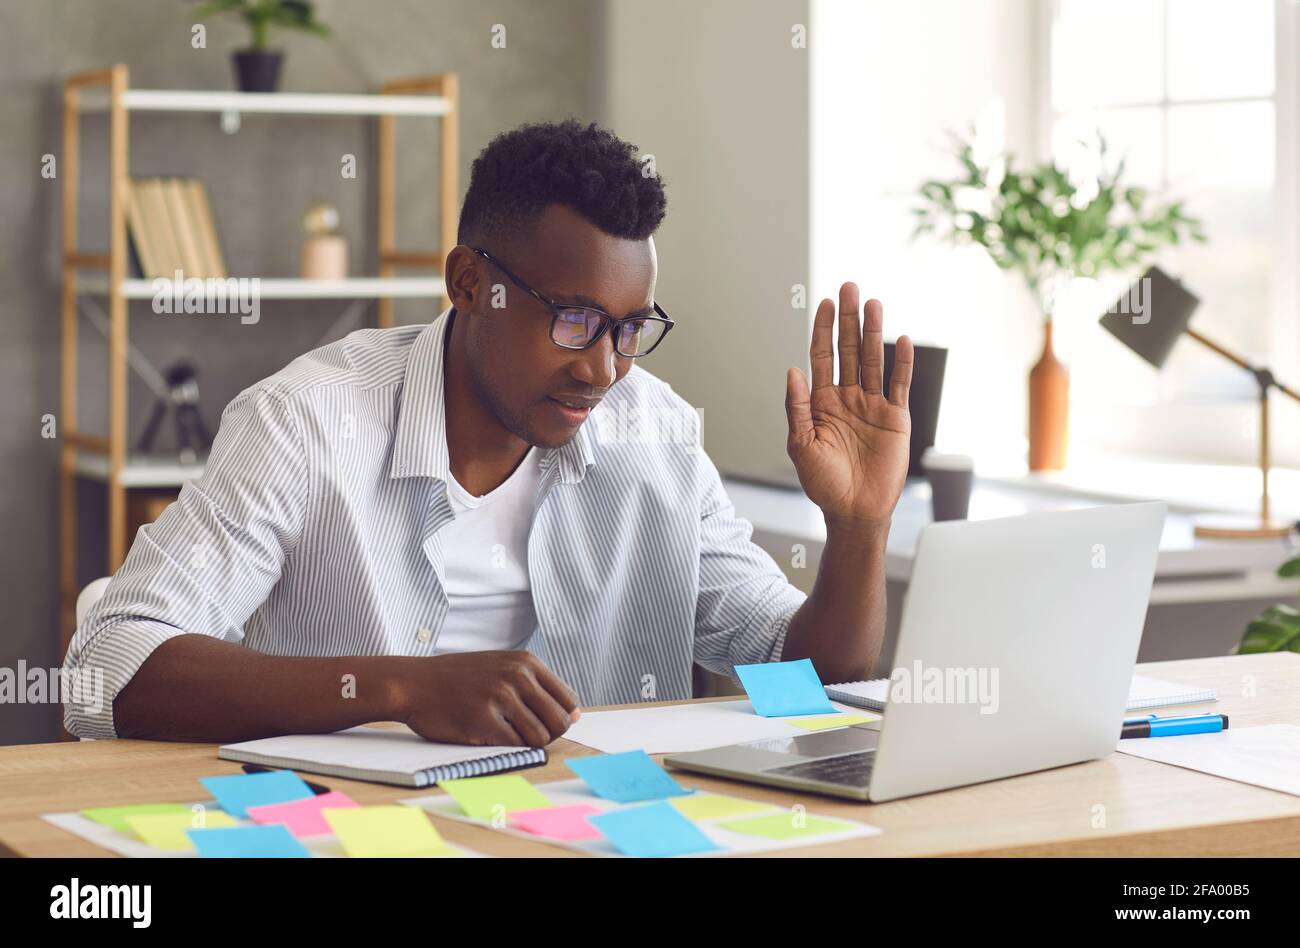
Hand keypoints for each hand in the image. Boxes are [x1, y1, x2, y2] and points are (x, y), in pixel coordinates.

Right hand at [397, 651, 580, 746]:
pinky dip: (506, 747)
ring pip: (540, 737)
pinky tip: (487, 734)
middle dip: (549, 734)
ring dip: (526, 743)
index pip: (569, 700)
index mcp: (526, 662)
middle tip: (524, 734)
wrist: (414, 683)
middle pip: (560, 721)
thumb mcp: (501, 666)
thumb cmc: (459, 678)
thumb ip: (537, 685)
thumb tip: (575, 714)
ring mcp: (501, 698)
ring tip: (504, 732)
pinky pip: (515, 745)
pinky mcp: (484, 721)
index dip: (562, 718)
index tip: (544, 723)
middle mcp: (517, 677)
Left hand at [784, 284, 912, 530]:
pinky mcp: (896, 418)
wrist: (854, 511)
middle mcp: (847, 398)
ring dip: (874, 331)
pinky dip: (902, 363)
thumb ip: (797, 408)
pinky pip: (899, 385)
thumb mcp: (801, 445)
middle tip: (849, 287)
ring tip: (873, 303)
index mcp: (821, 402)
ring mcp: (872, 406)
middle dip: (848, 319)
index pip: (821, 356)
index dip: (822, 330)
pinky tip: (902, 339)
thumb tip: (792, 371)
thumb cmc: (823, 483)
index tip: (824, 303)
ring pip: (874, 360)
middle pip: (849, 350)